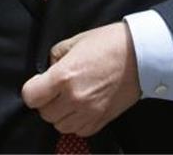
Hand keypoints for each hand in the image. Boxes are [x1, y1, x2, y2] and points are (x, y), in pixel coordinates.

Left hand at [21, 22, 141, 137]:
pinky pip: (79, 131)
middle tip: (57, 89)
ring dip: (62, 113)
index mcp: (64, 76)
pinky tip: (83, 107)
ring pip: (60, 125)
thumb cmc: (110, 43)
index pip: (31, 96)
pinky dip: (77, 122)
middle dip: (47, 101)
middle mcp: (74, 98)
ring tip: (71, 99)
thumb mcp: (77, 40)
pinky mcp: (102, 119)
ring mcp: (89, 112)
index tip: (39, 84)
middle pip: (44, 113)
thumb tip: (49, 68)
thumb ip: (57, 56)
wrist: (141, 55)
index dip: (33, 89)